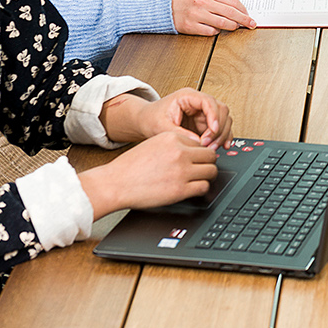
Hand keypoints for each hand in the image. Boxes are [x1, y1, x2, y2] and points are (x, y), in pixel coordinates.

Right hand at [78, 130, 218, 217]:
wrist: (115, 183)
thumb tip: (194, 151)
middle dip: (208, 162)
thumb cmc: (130, 167)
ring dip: (207, 176)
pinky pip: (204, 187)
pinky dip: (201, 188)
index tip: (197, 159)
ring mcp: (182, 171)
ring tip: (198, 179)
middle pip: (210, 155)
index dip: (199, 152)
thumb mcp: (153, 144)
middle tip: (202, 169)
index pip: (200, 142)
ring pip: (211, 171)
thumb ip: (174, 145)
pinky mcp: (180, 189)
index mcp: (172, 138)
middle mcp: (179, 152)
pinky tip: (193, 188)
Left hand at [100, 87, 232, 147]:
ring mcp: (202, 113)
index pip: (209, 102)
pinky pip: (220, 128)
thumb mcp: (161, 127)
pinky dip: (222, 137)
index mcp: (188, 97)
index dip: (214, 116)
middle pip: (221, 110)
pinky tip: (222, 146)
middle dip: (219, 129)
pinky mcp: (204, 123)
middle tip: (209, 144)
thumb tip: (197, 142)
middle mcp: (198, 103)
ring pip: (223, 120)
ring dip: (221, 135)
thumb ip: (180, 134)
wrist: (145, 121)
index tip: (213, 131)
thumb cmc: (151, 118)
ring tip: (211, 149)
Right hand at [172, 0, 253, 34]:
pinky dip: (216, 32)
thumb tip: (237, 10)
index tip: (248, 15)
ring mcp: (197, 15)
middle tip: (251, 24)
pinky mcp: (191, 26)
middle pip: (231, 13)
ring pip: (223, 23)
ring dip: (232, 27)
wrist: (166, 6)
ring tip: (235, 27)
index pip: (232, 1)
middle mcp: (203, 2)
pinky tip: (217, 29)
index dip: (243, 10)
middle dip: (244, 20)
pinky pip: (210, 32)